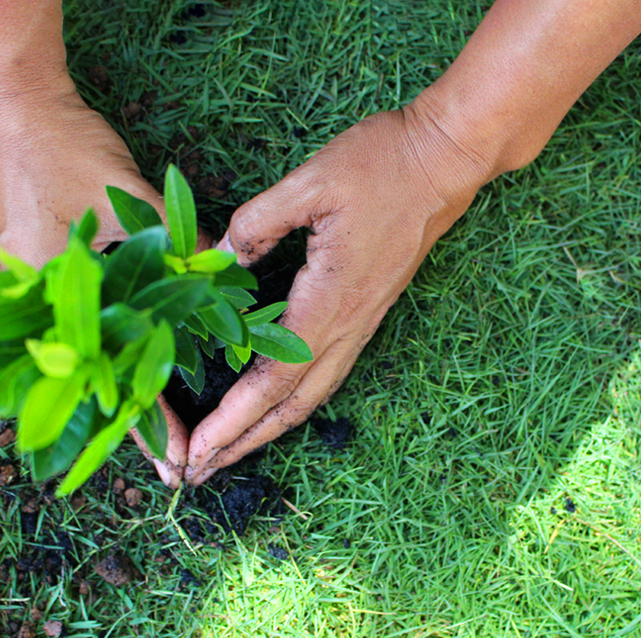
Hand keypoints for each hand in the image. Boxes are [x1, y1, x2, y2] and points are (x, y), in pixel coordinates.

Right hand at [0, 86, 209, 486]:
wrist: (11, 106)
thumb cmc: (64, 149)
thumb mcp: (129, 202)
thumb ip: (177, 248)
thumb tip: (227, 283)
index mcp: (51, 295)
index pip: (110, 375)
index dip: (147, 418)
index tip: (177, 457)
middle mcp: (34, 308)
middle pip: (92, 381)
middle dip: (134, 423)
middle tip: (174, 467)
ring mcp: (30, 296)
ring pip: (85, 362)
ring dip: (119, 395)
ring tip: (157, 439)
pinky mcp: (36, 280)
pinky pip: (77, 331)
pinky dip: (108, 354)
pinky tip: (131, 374)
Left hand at [185, 104, 493, 483]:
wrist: (444, 161)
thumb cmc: (381, 163)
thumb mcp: (310, 181)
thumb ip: (257, 222)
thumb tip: (218, 260)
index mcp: (330, 299)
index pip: (273, 378)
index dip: (232, 420)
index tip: (195, 451)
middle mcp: (349, 324)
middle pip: (292, 405)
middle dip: (243, 443)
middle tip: (198, 473)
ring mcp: (362, 322)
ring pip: (312, 395)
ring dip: (268, 430)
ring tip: (228, 452)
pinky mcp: (367, 311)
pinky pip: (326, 372)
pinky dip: (292, 401)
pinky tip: (272, 405)